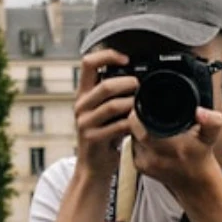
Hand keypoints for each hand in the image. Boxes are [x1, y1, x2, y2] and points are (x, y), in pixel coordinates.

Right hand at [72, 48, 137, 180]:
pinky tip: (138, 124)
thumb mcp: (105, 112)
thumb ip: (114, 96)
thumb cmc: (104, 136)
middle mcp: (81, 106)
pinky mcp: (93, 138)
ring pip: (113, 105)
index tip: (126, 59)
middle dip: (128, 84)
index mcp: (83, 94)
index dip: (107, 55)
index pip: (88, 63)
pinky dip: (132, 123)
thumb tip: (137, 77)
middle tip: (140, 87)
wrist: (93, 166)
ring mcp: (85, 122)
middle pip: (105, 85)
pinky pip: (118, 126)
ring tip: (141, 106)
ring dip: (132, 104)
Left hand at [131, 103, 221, 204]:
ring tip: (151, 125)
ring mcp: (145, 163)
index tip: (148, 105)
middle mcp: (155, 157)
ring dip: (138, 128)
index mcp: (172, 148)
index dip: (141, 111)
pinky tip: (151, 137)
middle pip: (133, 128)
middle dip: (139, 118)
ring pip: (131, 135)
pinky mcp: (139, 166)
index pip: (140, 124)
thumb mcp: (211, 136)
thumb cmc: (200, 155)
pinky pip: (132, 144)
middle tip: (148, 112)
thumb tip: (200, 111)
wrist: (194, 182)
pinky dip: (138, 138)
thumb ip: (212, 121)